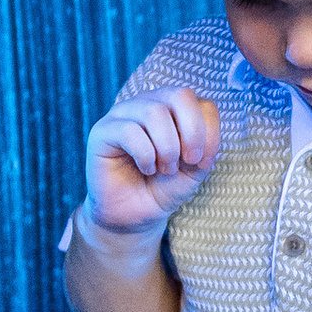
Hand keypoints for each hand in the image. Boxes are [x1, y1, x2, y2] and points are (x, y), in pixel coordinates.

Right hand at [82, 87, 219, 242]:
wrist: (135, 215)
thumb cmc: (164, 187)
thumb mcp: (195, 168)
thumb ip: (205, 145)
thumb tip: (203, 133)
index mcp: (173, 107)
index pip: (202, 102)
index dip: (208, 132)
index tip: (202, 162)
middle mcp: (148, 102)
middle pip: (180, 95)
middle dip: (192, 133)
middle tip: (188, 161)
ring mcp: (123, 113)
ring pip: (154, 112)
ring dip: (168, 148)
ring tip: (166, 169)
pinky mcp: (103, 130)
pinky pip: (129, 131)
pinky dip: (146, 155)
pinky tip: (146, 169)